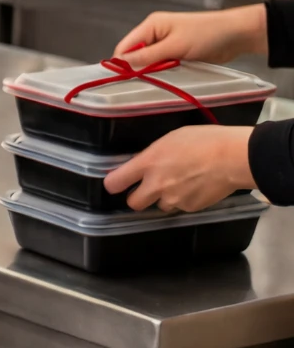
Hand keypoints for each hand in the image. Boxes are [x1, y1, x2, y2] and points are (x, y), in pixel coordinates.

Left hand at [102, 124, 255, 212]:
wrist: (234, 158)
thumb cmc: (204, 140)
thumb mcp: (170, 140)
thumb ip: (153, 155)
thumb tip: (145, 164)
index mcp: (148, 164)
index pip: (115, 182)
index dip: (114, 184)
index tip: (117, 183)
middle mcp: (156, 185)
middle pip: (133, 203)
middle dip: (138, 197)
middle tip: (149, 188)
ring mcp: (173, 199)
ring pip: (160, 206)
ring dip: (165, 198)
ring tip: (181, 184)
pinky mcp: (190, 208)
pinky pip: (181, 207)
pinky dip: (185, 200)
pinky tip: (197, 187)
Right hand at [114, 5, 267, 66]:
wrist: (237, 34)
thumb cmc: (207, 35)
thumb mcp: (175, 46)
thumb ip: (148, 56)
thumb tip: (122, 63)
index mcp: (151, 26)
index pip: (125, 46)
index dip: (122, 63)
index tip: (125, 80)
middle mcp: (155, 34)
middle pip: (135, 55)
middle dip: (138, 69)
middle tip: (145, 83)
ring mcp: (166, 44)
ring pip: (148, 62)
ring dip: (152, 72)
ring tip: (158, 81)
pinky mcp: (177, 53)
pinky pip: (162, 65)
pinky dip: (163, 72)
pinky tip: (166, 79)